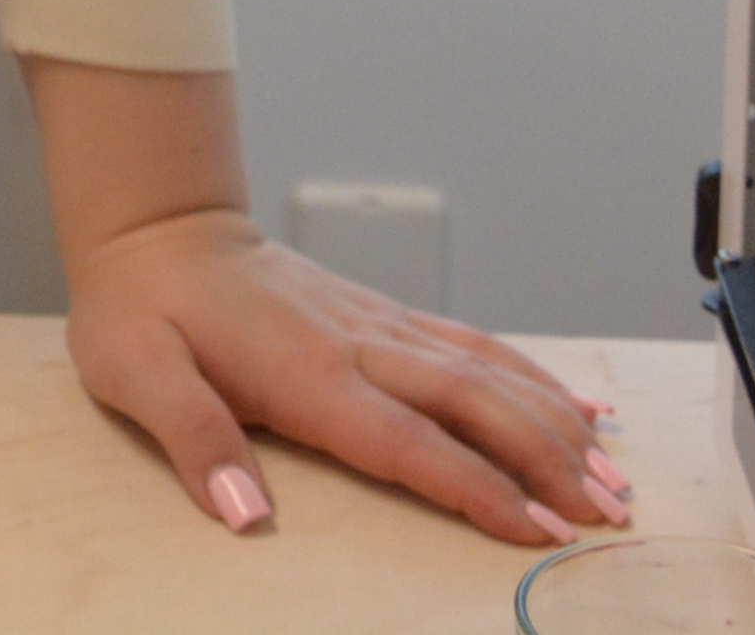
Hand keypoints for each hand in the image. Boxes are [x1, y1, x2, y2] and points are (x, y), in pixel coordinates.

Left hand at [64, 212, 626, 546]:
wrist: (156, 226)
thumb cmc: (141, 306)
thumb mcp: (138, 375)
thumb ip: (194, 441)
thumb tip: (243, 515)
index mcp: (309, 374)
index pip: (411, 444)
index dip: (478, 489)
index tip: (539, 529)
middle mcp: (361, 346)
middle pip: (475, 407)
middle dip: (549, 462)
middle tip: (612, 514)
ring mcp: (378, 325)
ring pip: (488, 373)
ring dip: (556, 424)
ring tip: (616, 474)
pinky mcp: (382, 314)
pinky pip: (472, 345)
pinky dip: (532, 376)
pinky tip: (575, 403)